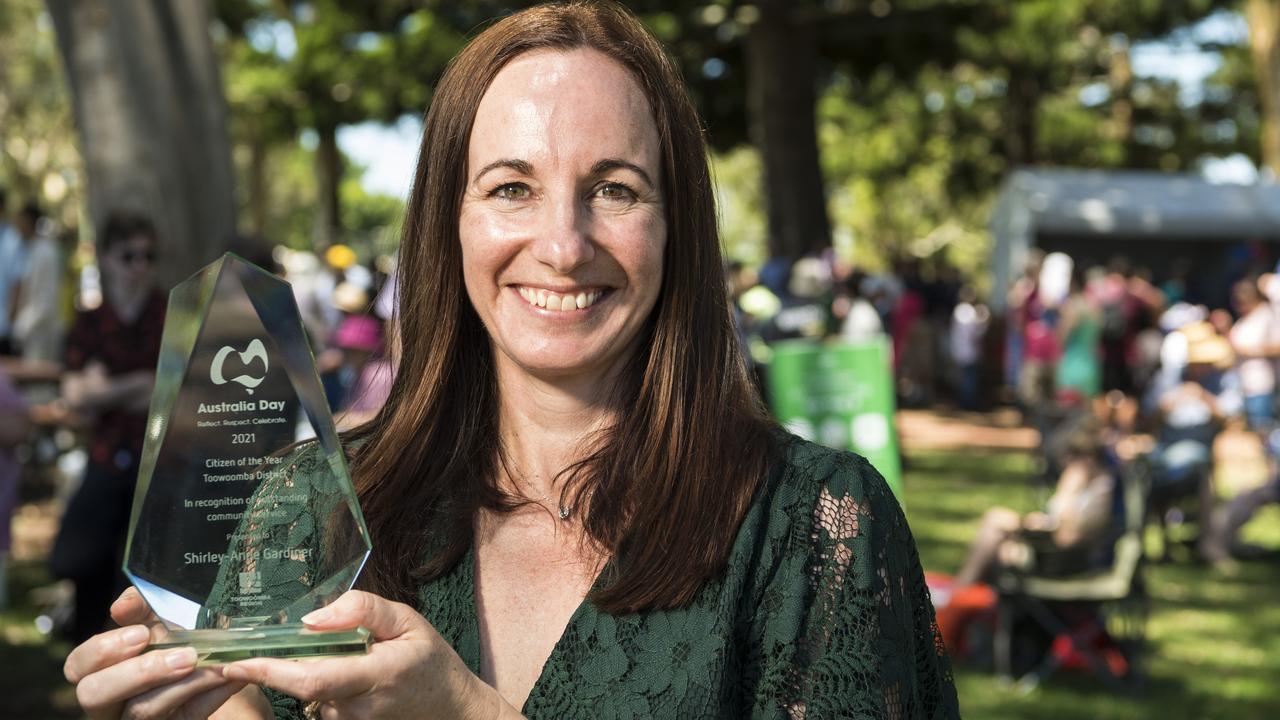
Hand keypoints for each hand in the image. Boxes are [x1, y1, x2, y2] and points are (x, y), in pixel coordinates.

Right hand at [63, 587, 251, 718]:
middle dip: (138, 672)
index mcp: (102, 671)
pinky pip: (186, 717)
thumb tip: (121, 606)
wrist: (222, 667)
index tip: (141, 634)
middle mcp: (111, 703)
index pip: (76, 667)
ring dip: (183, 684)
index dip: (100, 651)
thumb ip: (141, 607)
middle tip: (183, 655)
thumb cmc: (180, 643)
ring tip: (214, 664)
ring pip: (142, 711)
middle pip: (95, 696)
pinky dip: (210, 694)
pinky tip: (228, 676)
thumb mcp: (161, 621)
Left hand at [222, 590, 519, 718]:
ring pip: (308, 694)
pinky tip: (329, 669)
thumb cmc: (430, 661)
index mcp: (376, 675)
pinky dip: (314, 682)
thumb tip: (312, 618)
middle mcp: (359, 707)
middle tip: (237, 650)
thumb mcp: (407, 620)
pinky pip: (319, 703)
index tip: (235, 660)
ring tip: (314, 653)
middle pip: (300, 688)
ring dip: (297, 671)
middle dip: (267, 669)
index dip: (270, 671)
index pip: (312, 678)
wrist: (451, 709)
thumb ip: (362, 611)